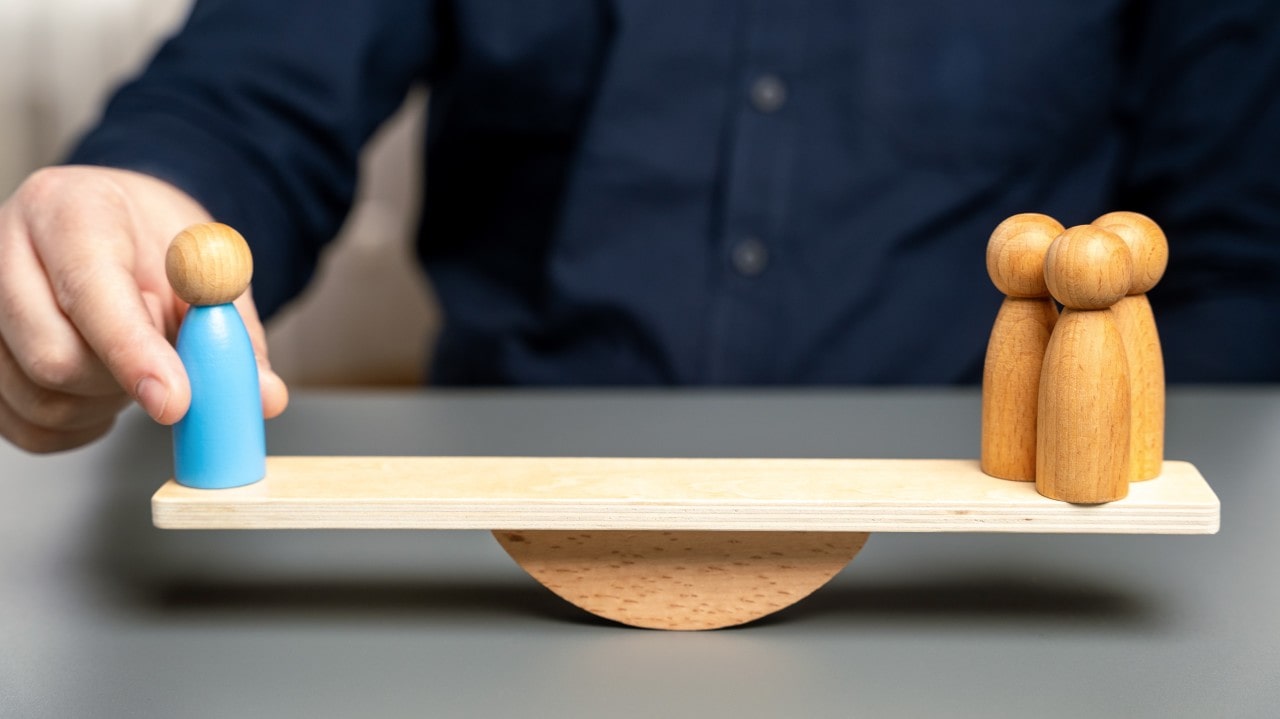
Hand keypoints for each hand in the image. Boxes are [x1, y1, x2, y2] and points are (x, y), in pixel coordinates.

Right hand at [0, 166, 287, 452]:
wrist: (121, 230)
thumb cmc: (160, 246)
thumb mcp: (209, 269)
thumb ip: (234, 331)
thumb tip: (262, 395)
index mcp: (66, 210)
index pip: (90, 290)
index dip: (134, 353)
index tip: (176, 401)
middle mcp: (3, 253)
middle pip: (53, 357)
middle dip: (122, 381)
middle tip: (163, 362)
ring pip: (38, 400)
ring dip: (103, 403)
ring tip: (131, 360)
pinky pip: (23, 427)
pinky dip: (76, 426)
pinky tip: (103, 390)